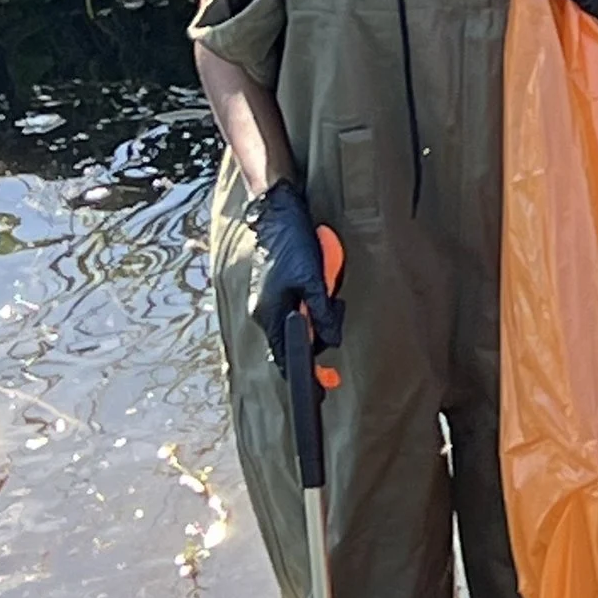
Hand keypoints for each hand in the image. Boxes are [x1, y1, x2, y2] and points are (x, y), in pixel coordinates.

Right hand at [247, 180, 340, 362]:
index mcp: (270, 316)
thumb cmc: (292, 245)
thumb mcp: (312, 281)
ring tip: (324, 276)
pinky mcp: (275, 286)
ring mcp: (269, 299)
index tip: (326, 385)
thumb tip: (330, 341)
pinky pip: (298, 300)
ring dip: (318, 303)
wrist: (276, 213)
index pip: (287, 357)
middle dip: (320, 323)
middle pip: (298, 336)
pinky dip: (312, 293)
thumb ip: (321, 313)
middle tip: (332, 301)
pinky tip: (318, 270)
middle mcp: (265, 312)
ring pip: (301, 316)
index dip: (307, 372)